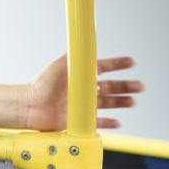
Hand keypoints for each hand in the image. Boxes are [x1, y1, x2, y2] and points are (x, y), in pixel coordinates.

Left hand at [24, 54, 142, 130]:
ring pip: (106, 103)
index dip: (117, 65)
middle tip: (139, 86)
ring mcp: (80, 106)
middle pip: (109, 87)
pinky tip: (118, 121)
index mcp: (78, 76)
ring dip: (120, 102)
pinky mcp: (77, 121)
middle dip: (125, 86)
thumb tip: (87, 45)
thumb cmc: (41, 85)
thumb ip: (75, 57)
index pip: (102, 68)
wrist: (29, 106)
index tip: (131, 62)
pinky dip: (108, 122)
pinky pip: (96, 122)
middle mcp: (81, 91)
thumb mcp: (60, 66)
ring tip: (132, 101)